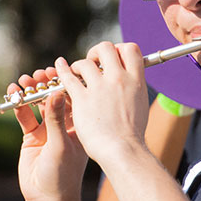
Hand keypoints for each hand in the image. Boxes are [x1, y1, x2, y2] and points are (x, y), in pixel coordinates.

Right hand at [11, 68, 87, 200]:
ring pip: (38, 104)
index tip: (57, 70)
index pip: (73, 97)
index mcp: (79, 125)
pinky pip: (24, 116)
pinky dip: (18, 105)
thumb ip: (56, 119)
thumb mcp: (61, 144)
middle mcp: (64, 125)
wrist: (48, 199)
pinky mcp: (31, 136)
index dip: (65, 82)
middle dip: (46, 84)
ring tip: (24, 80)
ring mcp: (47, 130)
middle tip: (39, 74)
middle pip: (54, 97)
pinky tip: (13, 93)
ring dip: (31, 91)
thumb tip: (57, 91)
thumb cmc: (63, 175)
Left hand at [55, 42, 148, 165]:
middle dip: (99, 51)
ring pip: (86, 62)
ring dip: (80, 64)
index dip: (120, 49)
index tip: (113, 57)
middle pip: (107, 48)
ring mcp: (100, 88)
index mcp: (136, 81)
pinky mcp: (82, 98)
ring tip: (76, 71)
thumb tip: (131, 83)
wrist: (123, 151)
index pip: (131, 50)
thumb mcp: (141, 107)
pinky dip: (62, 70)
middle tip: (94, 61)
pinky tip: (60, 66)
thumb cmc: (132, 136)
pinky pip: (68, 77)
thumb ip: (134, 91)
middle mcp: (119, 79)